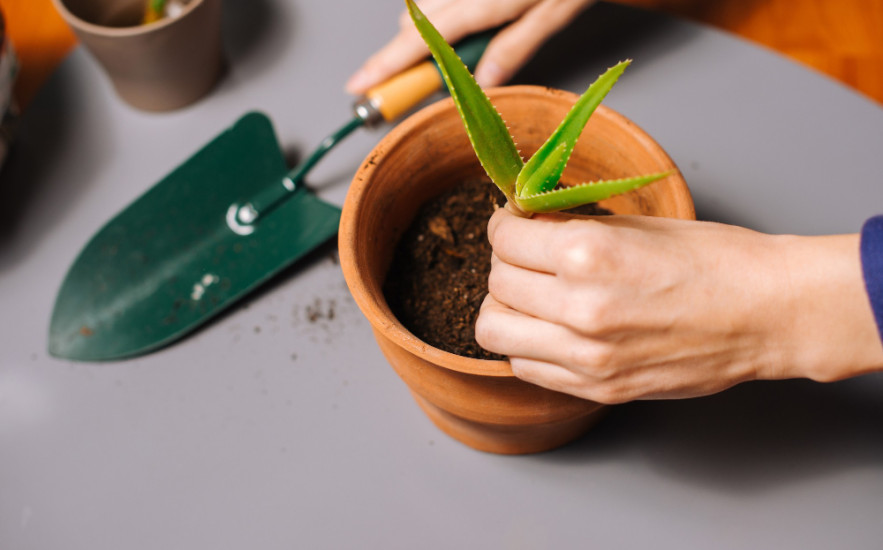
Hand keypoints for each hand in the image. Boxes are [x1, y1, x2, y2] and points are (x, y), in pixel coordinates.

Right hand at [346, 0, 595, 93]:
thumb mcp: (553, 15)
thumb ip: (513, 49)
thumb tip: (481, 84)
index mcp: (484, 2)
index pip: (422, 42)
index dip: (387, 67)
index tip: (360, 86)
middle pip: (413, 23)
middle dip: (418, 48)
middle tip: (452, 61)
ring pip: (423, 3)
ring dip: (435, 22)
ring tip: (480, 23)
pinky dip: (446, 3)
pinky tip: (479, 5)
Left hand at [475, 208, 882, 403]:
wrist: (770, 313)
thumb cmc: (717, 260)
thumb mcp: (638, 225)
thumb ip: (572, 229)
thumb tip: (526, 224)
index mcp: (588, 255)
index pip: (503, 239)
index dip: (504, 226)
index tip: (514, 224)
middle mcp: (578, 308)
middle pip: (495, 284)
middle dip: (506, 264)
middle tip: (527, 257)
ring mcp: (587, 357)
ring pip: (494, 331)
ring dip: (506, 308)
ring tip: (532, 296)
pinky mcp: (598, 388)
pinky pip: (525, 366)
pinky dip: (527, 345)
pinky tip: (552, 329)